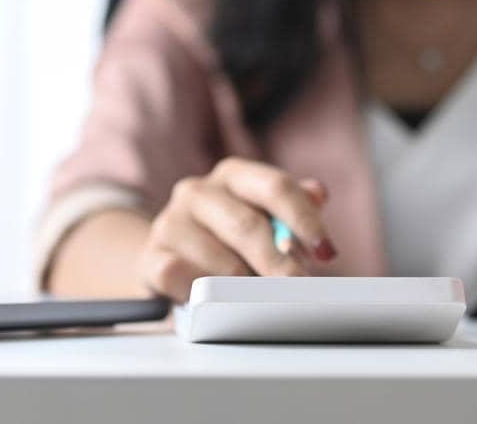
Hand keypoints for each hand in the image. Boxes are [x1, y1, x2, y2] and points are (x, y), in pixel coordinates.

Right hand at [138, 157, 336, 302]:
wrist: (170, 260)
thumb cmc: (227, 240)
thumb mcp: (263, 217)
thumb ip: (292, 207)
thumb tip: (318, 194)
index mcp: (233, 175)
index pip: (274, 186)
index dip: (304, 219)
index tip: (325, 251)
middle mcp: (198, 191)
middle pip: (248, 226)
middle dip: (280, 264)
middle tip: (298, 289)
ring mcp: (170, 223)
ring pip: (221, 262)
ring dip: (245, 288)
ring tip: (258, 300)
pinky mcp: (151, 258)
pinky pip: (184, 279)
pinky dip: (205, 294)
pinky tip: (216, 301)